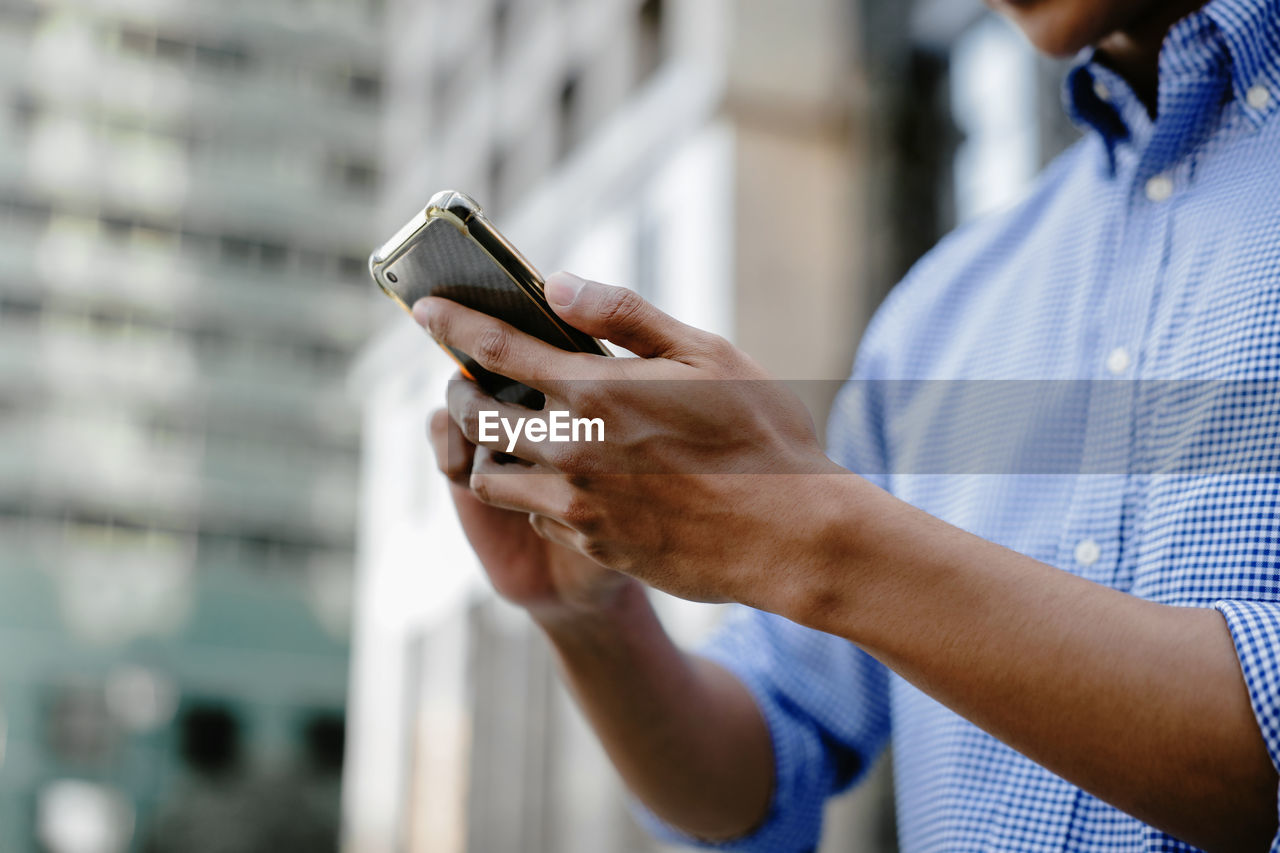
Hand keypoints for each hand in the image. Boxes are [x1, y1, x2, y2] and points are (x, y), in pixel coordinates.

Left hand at [416, 272, 850, 608]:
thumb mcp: (705, 354)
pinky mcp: (593, 544)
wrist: (789, 535)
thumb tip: (558, 286)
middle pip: (477, 417)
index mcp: (596, 391)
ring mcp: (578, 504)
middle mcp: (572, 450)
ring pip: (495, 478)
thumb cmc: (759, 435)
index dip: (455, 324)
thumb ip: (624, 317)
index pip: (499, 349)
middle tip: (470, 380)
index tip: (424, 309)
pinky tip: (579, 482)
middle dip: (463, 393)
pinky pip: (540, 516)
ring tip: (526, 436)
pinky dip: (541, 494)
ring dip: (498, 451)